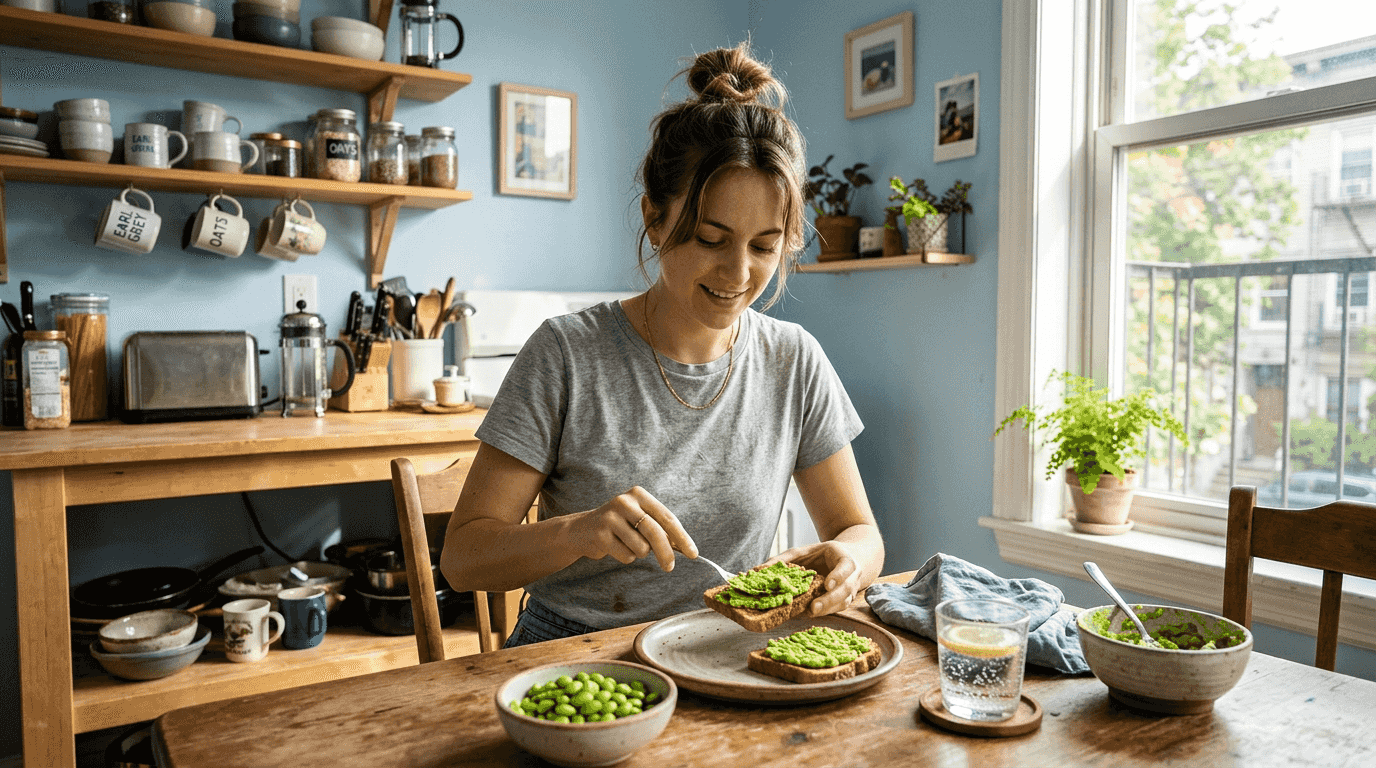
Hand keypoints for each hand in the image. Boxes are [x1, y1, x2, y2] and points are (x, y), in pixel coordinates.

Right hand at [567, 486, 697, 571]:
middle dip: (666, 553)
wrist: (582, 530)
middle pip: (655, 532)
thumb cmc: (620, 526)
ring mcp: (611, 517)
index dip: (682, 537)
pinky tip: (615, 547)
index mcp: (639, 495)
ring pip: (641, 547)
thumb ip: (660, 529)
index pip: (667, 517)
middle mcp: (625, 502)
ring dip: (639, 553)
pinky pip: (627, 556)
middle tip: (670, 567)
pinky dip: (626, 557)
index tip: (693, 553)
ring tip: (627, 544)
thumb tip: (684, 548)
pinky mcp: (601, 534)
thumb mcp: (639, 520)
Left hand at [764, 541, 864, 616]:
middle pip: (846, 590)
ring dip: (827, 609)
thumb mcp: (806, 551)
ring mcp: (851, 591)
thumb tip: (760, 569)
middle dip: (830, 599)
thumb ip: (786, 558)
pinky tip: (809, 613)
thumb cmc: (823, 555)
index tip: (827, 584)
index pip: (846, 567)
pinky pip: (837, 609)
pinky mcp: (844, 601)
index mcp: (845, 559)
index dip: (838, 576)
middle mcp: (852, 576)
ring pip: (843, 602)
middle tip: (814, 607)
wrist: (845, 559)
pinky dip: (825, 612)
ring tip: (810, 613)